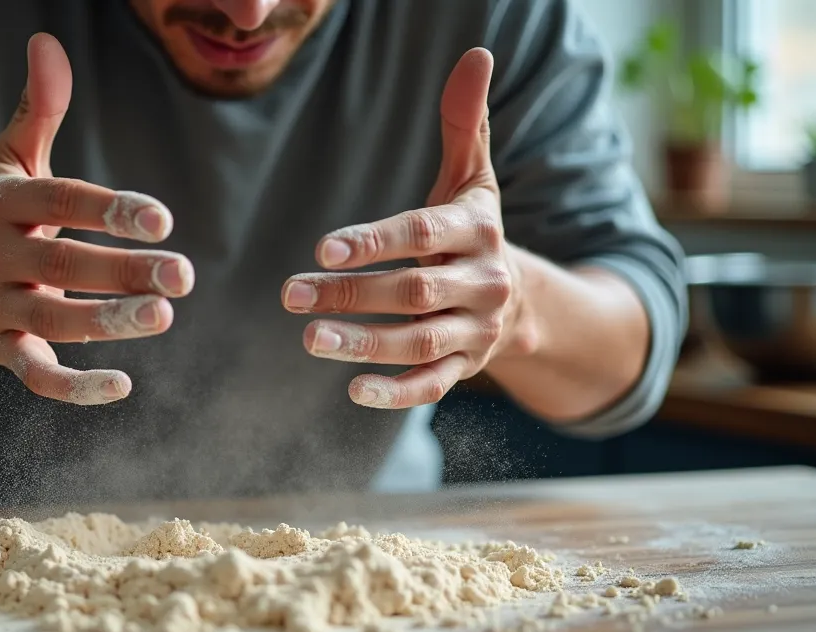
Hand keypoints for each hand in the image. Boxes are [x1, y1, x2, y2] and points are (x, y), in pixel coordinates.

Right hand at [0, 33, 194, 404]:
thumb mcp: (11, 157)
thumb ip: (39, 108)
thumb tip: (47, 41)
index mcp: (1, 204)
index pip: (59, 203)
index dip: (109, 210)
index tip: (162, 220)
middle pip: (62, 265)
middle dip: (122, 272)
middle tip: (184, 275)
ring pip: (51, 322)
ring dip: (106, 323)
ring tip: (162, 316)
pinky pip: (35, 376)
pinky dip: (73, 388)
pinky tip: (122, 386)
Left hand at [281, 48, 526, 408]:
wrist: (524, 301)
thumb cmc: (475, 232)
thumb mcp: (473, 180)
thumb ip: (464, 123)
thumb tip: (476, 54)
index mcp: (479, 231)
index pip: (424, 234)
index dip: (375, 241)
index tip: (325, 247)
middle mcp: (483, 283)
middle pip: (414, 291)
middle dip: (353, 294)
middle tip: (291, 294)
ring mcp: (475, 331)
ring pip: (420, 341)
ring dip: (364, 344)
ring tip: (310, 339)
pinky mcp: (465, 369)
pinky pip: (432, 385)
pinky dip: (396, 393)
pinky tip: (353, 391)